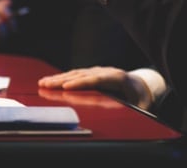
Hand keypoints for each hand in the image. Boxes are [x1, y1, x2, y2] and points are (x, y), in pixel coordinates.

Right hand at [37, 66, 152, 109]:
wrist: (143, 84)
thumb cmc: (141, 97)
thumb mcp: (142, 106)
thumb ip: (135, 111)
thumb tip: (128, 116)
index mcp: (118, 78)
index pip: (96, 79)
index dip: (80, 83)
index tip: (66, 87)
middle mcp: (106, 71)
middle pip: (81, 74)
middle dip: (62, 80)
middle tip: (46, 84)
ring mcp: (99, 71)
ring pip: (76, 73)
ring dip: (59, 78)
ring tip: (43, 83)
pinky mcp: (93, 74)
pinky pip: (76, 75)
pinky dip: (63, 78)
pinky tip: (52, 81)